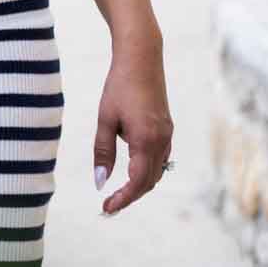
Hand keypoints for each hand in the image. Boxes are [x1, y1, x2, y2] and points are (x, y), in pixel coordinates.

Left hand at [92, 33, 172, 214]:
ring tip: (118, 194)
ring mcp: (167, 135)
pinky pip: (159, 159)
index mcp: (146, 140)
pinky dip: (147, 171)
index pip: (138, 182)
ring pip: (156, 172)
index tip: (106, 209)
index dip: (123, 199)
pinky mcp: (167, 129)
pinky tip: (132, 171)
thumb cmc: (119, 86)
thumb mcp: (105, 118)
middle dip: (130, 196)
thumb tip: (100, 182)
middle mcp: (162, 141)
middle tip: (109, 206)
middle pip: (149, 181)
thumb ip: (103, 151)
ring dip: (139, 185)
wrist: (142, 59)